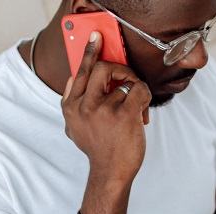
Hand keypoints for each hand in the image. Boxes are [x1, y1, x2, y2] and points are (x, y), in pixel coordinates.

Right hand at [61, 32, 151, 187]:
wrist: (110, 174)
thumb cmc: (98, 149)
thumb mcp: (74, 128)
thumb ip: (73, 104)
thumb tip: (74, 77)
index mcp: (71, 107)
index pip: (79, 72)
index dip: (89, 53)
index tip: (96, 38)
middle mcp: (84, 106)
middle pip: (102, 67)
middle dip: (120, 70)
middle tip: (127, 79)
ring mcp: (103, 110)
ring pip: (126, 81)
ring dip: (135, 93)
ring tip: (135, 111)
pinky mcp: (123, 114)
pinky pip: (139, 90)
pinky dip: (145, 99)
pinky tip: (142, 114)